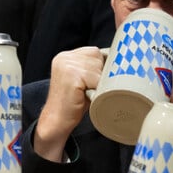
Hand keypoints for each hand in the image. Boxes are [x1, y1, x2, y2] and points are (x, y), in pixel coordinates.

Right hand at [34, 47, 104, 161]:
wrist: (56, 121)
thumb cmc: (72, 103)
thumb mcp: (82, 80)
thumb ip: (91, 69)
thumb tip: (115, 63)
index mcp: (65, 56)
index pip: (93, 52)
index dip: (100, 66)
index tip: (98, 79)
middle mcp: (64, 57)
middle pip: (97, 57)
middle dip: (100, 74)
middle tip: (91, 88)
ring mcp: (67, 65)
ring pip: (98, 67)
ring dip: (99, 82)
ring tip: (88, 92)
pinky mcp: (71, 75)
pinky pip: (96, 79)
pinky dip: (97, 89)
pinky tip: (87, 95)